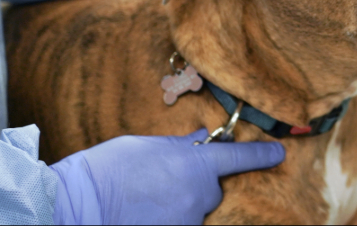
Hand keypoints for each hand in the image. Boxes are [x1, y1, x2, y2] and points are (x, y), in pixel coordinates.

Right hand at [50, 130, 284, 224]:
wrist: (77, 205)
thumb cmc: (108, 169)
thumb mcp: (146, 146)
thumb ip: (179, 146)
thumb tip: (199, 139)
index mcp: (196, 164)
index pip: (239, 157)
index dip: (261, 155)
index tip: (279, 153)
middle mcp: (199, 194)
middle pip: (213, 189)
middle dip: (196, 184)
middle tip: (163, 180)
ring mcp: (187, 220)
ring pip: (193, 209)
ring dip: (178, 204)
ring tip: (145, 199)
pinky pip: (179, 222)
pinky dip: (166, 218)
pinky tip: (143, 212)